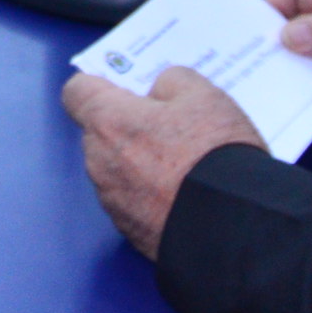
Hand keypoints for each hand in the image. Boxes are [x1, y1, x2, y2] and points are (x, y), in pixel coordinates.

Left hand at [60, 65, 265, 260]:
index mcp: (108, 121)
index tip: (122, 87)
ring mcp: (112, 201)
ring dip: (139, 164)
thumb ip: (171, 81)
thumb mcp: (203, 95)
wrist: (234, 226)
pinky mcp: (130, 231)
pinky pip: (132, 203)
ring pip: (116, 170)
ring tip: (185, 165)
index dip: (98, 85)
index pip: (77, 92)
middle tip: (169, 126)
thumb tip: (159, 92)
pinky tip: (185, 195)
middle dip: (128, 127)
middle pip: (100, 133)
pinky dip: (150, 196)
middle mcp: (99, 161)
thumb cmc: (213, 155)